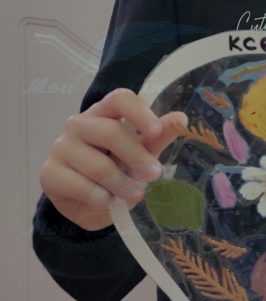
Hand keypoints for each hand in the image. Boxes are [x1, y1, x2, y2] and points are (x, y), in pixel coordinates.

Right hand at [39, 88, 187, 231]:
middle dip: (136, 156)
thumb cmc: (115, 167)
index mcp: (104, 112)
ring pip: (97, 164)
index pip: (119, 99)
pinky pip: (81, 186)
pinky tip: (108, 200)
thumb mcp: (140, 152)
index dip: (139, 112)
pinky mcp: (49, 173)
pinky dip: (101, 198)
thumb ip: (157, 137)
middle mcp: (79, 124)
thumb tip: (181, 119)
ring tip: (134, 193)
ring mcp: (61, 147)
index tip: (155, 131)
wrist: (86, 201)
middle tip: (154, 175)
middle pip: (110, 132)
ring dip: (121, 184)